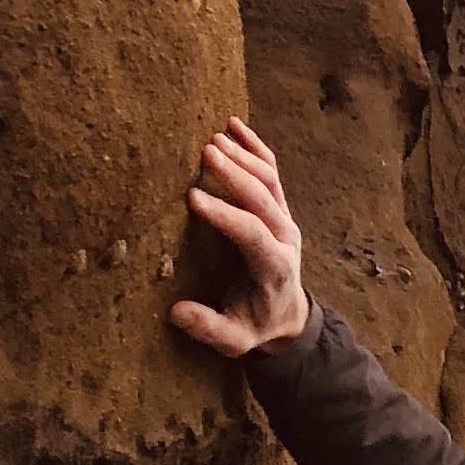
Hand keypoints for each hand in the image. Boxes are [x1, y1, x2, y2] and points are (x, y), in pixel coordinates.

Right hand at [169, 119, 313, 358]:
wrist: (286, 316)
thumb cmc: (254, 324)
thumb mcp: (234, 339)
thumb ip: (209, 328)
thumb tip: (177, 313)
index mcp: (274, 268)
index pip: (252, 235)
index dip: (225, 215)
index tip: (193, 198)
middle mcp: (286, 238)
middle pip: (263, 200)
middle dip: (235, 175)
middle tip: (206, 151)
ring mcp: (285, 220)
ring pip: (270, 180)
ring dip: (243, 156)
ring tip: (213, 137)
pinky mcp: (280, 208)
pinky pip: (272, 172)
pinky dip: (255, 147)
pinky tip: (233, 125)